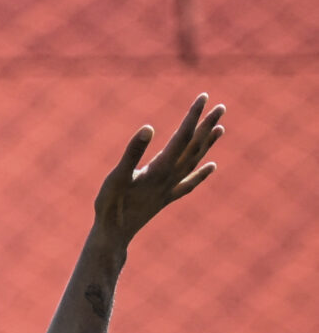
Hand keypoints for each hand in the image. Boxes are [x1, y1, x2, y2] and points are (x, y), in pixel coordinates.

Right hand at [94, 93, 224, 243]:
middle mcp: (171, 177)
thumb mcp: (117, 176)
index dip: (193, 116)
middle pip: (194, 147)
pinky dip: (202, 173)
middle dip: (207, 126)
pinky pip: (190, 183)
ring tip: (220, 128)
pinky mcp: (165, 199)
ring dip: (208, 144)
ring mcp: (170, 188)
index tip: (204, 97)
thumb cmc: (111, 205)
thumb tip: (149, 127)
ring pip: (195, 162)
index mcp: (161, 168)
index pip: (182, 136)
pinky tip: (212, 166)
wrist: (113, 235)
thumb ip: (133, 151)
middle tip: (221, 107)